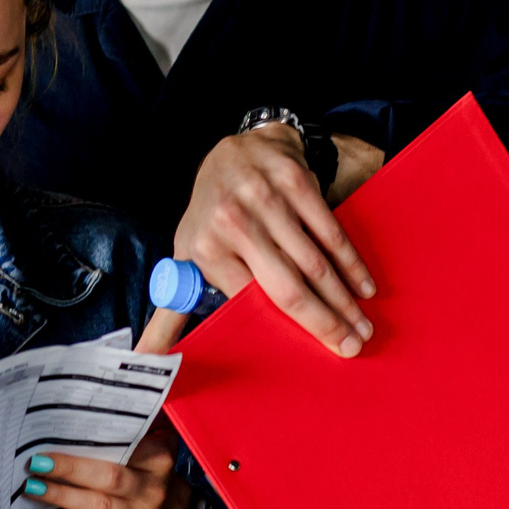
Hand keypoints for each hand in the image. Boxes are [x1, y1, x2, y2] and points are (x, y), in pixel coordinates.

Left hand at [23, 432, 172, 508]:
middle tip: (37, 462)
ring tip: (33, 488)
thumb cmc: (146, 477)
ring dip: (62, 495)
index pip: (131, 444)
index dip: (98, 438)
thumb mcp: (151, 453)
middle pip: (109, 476)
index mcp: (157, 460)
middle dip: (70, 468)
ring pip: (98, 506)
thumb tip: (83, 410)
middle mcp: (151, 488)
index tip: (65, 429)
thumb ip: (133, 432)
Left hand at [173, 128, 376, 357]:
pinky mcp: (294, 180)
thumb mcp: (186, 257)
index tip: (316, 353)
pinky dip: (350, 261)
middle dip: (326, 321)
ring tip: (363, 325)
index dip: (287, 329)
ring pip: (315, 261)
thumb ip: (170, 311)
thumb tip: (144, 358)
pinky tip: (363, 285)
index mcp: (204, 249)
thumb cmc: (211, 215)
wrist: (235, 150)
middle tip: (353, 347)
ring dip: (344, 298)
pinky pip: (330, 230)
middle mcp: (232, 222)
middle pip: (288, 286)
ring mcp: (264, 198)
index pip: (253, 301)